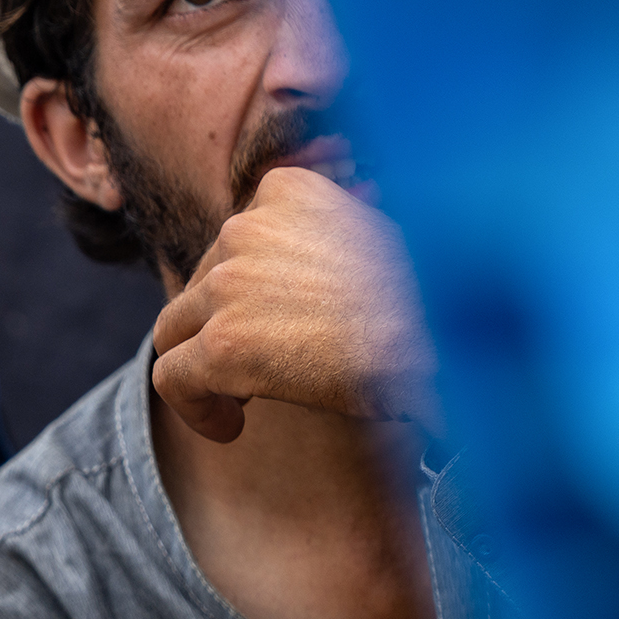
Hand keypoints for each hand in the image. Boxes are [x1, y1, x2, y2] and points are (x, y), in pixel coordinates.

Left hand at [148, 167, 437, 444]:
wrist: (447, 344)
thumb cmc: (432, 304)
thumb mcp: (383, 243)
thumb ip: (335, 241)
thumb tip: (325, 263)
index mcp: (289, 191)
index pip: (236, 237)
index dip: (248, 286)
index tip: (273, 317)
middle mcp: (247, 227)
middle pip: (203, 283)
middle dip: (224, 323)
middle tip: (266, 363)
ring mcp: (228, 284)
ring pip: (177, 327)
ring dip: (205, 362)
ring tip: (247, 396)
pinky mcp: (221, 343)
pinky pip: (171, 376)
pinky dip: (194, 407)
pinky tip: (231, 426)